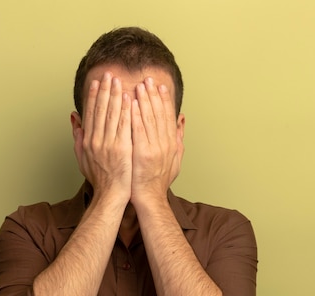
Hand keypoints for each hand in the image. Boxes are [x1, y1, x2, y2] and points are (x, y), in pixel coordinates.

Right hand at [72, 72, 131, 201]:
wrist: (110, 195)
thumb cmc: (100, 178)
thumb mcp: (82, 157)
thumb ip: (77, 136)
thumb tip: (74, 117)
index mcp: (87, 141)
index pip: (90, 113)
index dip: (93, 96)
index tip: (96, 82)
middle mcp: (95, 140)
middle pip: (100, 110)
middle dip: (104, 90)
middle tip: (108, 74)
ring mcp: (108, 144)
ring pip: (111, 114)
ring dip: (115, 95)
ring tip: (118, 80)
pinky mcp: (121, 149)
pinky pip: (123, 125)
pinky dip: (125, 111)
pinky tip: (128, 98)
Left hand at [130, 77, 184, 203]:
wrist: (150, 198)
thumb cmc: (159, 180)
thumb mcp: (175, 158)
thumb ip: (178, 137)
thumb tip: (182, 119)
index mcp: (172, 143)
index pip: (168, 116)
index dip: (165, 99)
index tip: (160, 85)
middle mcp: (165, 143)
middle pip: (160, 114)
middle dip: (153, 95)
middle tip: (148, 79)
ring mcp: (155, 148)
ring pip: (149, 119)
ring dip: (144, 101)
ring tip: (139, 86)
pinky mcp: (142, 153)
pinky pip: (139, 131)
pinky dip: (136, 116)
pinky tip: (132, 104)